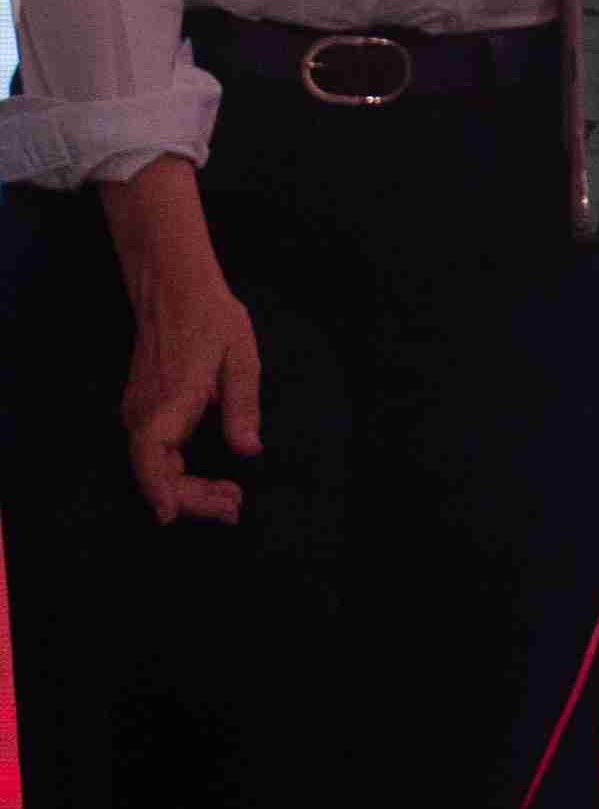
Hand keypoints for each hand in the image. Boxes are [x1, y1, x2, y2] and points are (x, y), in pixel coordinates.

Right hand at [100, 163, 259, 527]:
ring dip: (187, 488)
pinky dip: (178, 472)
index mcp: (166, 403)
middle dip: (192, 499)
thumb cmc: (210, 318)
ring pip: (155, 466)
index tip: (170, 518)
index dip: (161, 492)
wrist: (175, 290)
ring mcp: (139, 413)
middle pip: (155, 473)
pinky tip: (208, 480)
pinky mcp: (144, 410)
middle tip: (235, 509)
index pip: (151, 460)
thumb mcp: (240, 359)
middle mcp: (143, 414)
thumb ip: (242, 406)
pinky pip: (156, 452)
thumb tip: (249, 450)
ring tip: (231, 500)